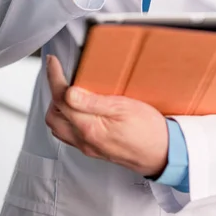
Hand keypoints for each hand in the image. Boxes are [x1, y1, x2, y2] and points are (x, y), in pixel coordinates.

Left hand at [45, 55, 168, 176]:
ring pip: (59, 127)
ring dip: (59, 107)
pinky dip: (68, 118)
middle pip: (53, 115)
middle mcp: (84, 140)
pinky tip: (81, 108)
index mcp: (89, 128)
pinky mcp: (94, 149)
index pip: (61, 99)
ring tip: (72, 90)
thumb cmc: (148, 129)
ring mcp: (88, 147)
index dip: (54, 77)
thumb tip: (69, 92)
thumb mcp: (124, 108)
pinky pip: (69, 134)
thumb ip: (93, 102)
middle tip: (63, 75)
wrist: (162, 153)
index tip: (53, 62)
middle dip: (53, 93)